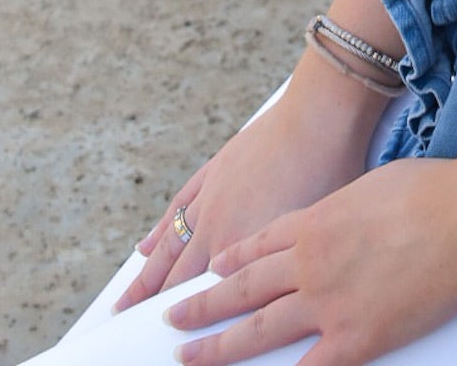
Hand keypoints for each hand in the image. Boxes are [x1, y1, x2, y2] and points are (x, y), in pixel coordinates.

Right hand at [116, 58, 385, 313]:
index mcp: (245, 248)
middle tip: (129, 333)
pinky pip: (179, 208)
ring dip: (145, 277)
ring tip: (124, 303)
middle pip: (177, 278)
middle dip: (153, 309)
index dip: (192, 322)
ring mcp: (213, 197)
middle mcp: (220, 227)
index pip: (208, 298)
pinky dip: (160, 229)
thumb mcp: (313, 230)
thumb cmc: (332, 171)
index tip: (174, 345)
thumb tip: (286, 292)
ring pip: (169, 246)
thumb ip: (287, 263)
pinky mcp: (214, 170)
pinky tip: (145, 246)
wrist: (321, 114)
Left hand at [163, 147, 456, 365]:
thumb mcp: (373, 185)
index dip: (231, 260)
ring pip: (257, 332)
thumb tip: (340, 217)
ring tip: (189, 357)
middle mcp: (309, 263)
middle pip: (243, 288)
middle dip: (203, 305)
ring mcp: (327, 304)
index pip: (258, 245)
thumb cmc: (431, 190)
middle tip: (172, 318)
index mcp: (314, 221)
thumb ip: (345, 207)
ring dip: (218, 348)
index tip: (212, 270)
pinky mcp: (356, 339)